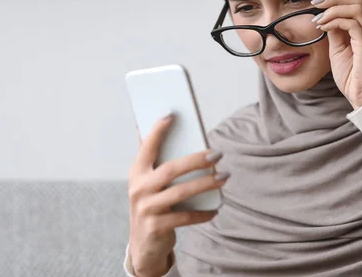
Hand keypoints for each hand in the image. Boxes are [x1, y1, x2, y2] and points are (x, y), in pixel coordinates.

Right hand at [127, 115, 227, 276]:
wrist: (143, 246)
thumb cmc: (152, 205)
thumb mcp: (148, 183)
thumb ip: (155, 161)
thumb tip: (165, 129)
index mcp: (136, 173)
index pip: (146, 147)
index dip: (157, 131)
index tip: (171, 115)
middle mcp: (139, 189)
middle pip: (171, 170)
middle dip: (196, 160)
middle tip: (217, 154)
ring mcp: (146, 209)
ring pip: (181, 192)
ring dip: (206, 184)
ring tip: (224, 177)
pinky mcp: (156, 227)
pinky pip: (185, 217)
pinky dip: (203, 213)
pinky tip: (216, 209)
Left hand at [312, 0, 361, 109]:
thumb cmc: (352, 77)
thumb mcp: (339, 50)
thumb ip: (336, 33)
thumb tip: (325, 18)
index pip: (359, 2)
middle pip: (358, 0)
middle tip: (316, 3)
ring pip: (356, 8)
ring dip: (333, 9)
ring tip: (317, 18)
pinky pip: (352, 23)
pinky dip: (335, 21)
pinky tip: (323, 27)